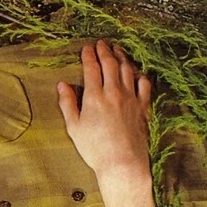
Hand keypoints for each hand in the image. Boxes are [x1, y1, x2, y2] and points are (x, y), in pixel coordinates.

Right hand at [56, 40, 152, 190]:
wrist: (122, 163)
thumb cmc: (95, 149)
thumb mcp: (74, 128)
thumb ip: (67, 104)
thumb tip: (62, 85)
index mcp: (94, 97)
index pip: (91, 68)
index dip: (88, 55)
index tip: (86, 48)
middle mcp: (114, 92)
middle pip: (110, 64)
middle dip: (104, 51)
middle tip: (101, 44)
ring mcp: (131, 98)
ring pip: (127, 69)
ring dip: (121, 57)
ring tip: (117, 50)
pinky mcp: (143, 107)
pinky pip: (144, 84)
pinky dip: (139, 74)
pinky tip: (136, 72)